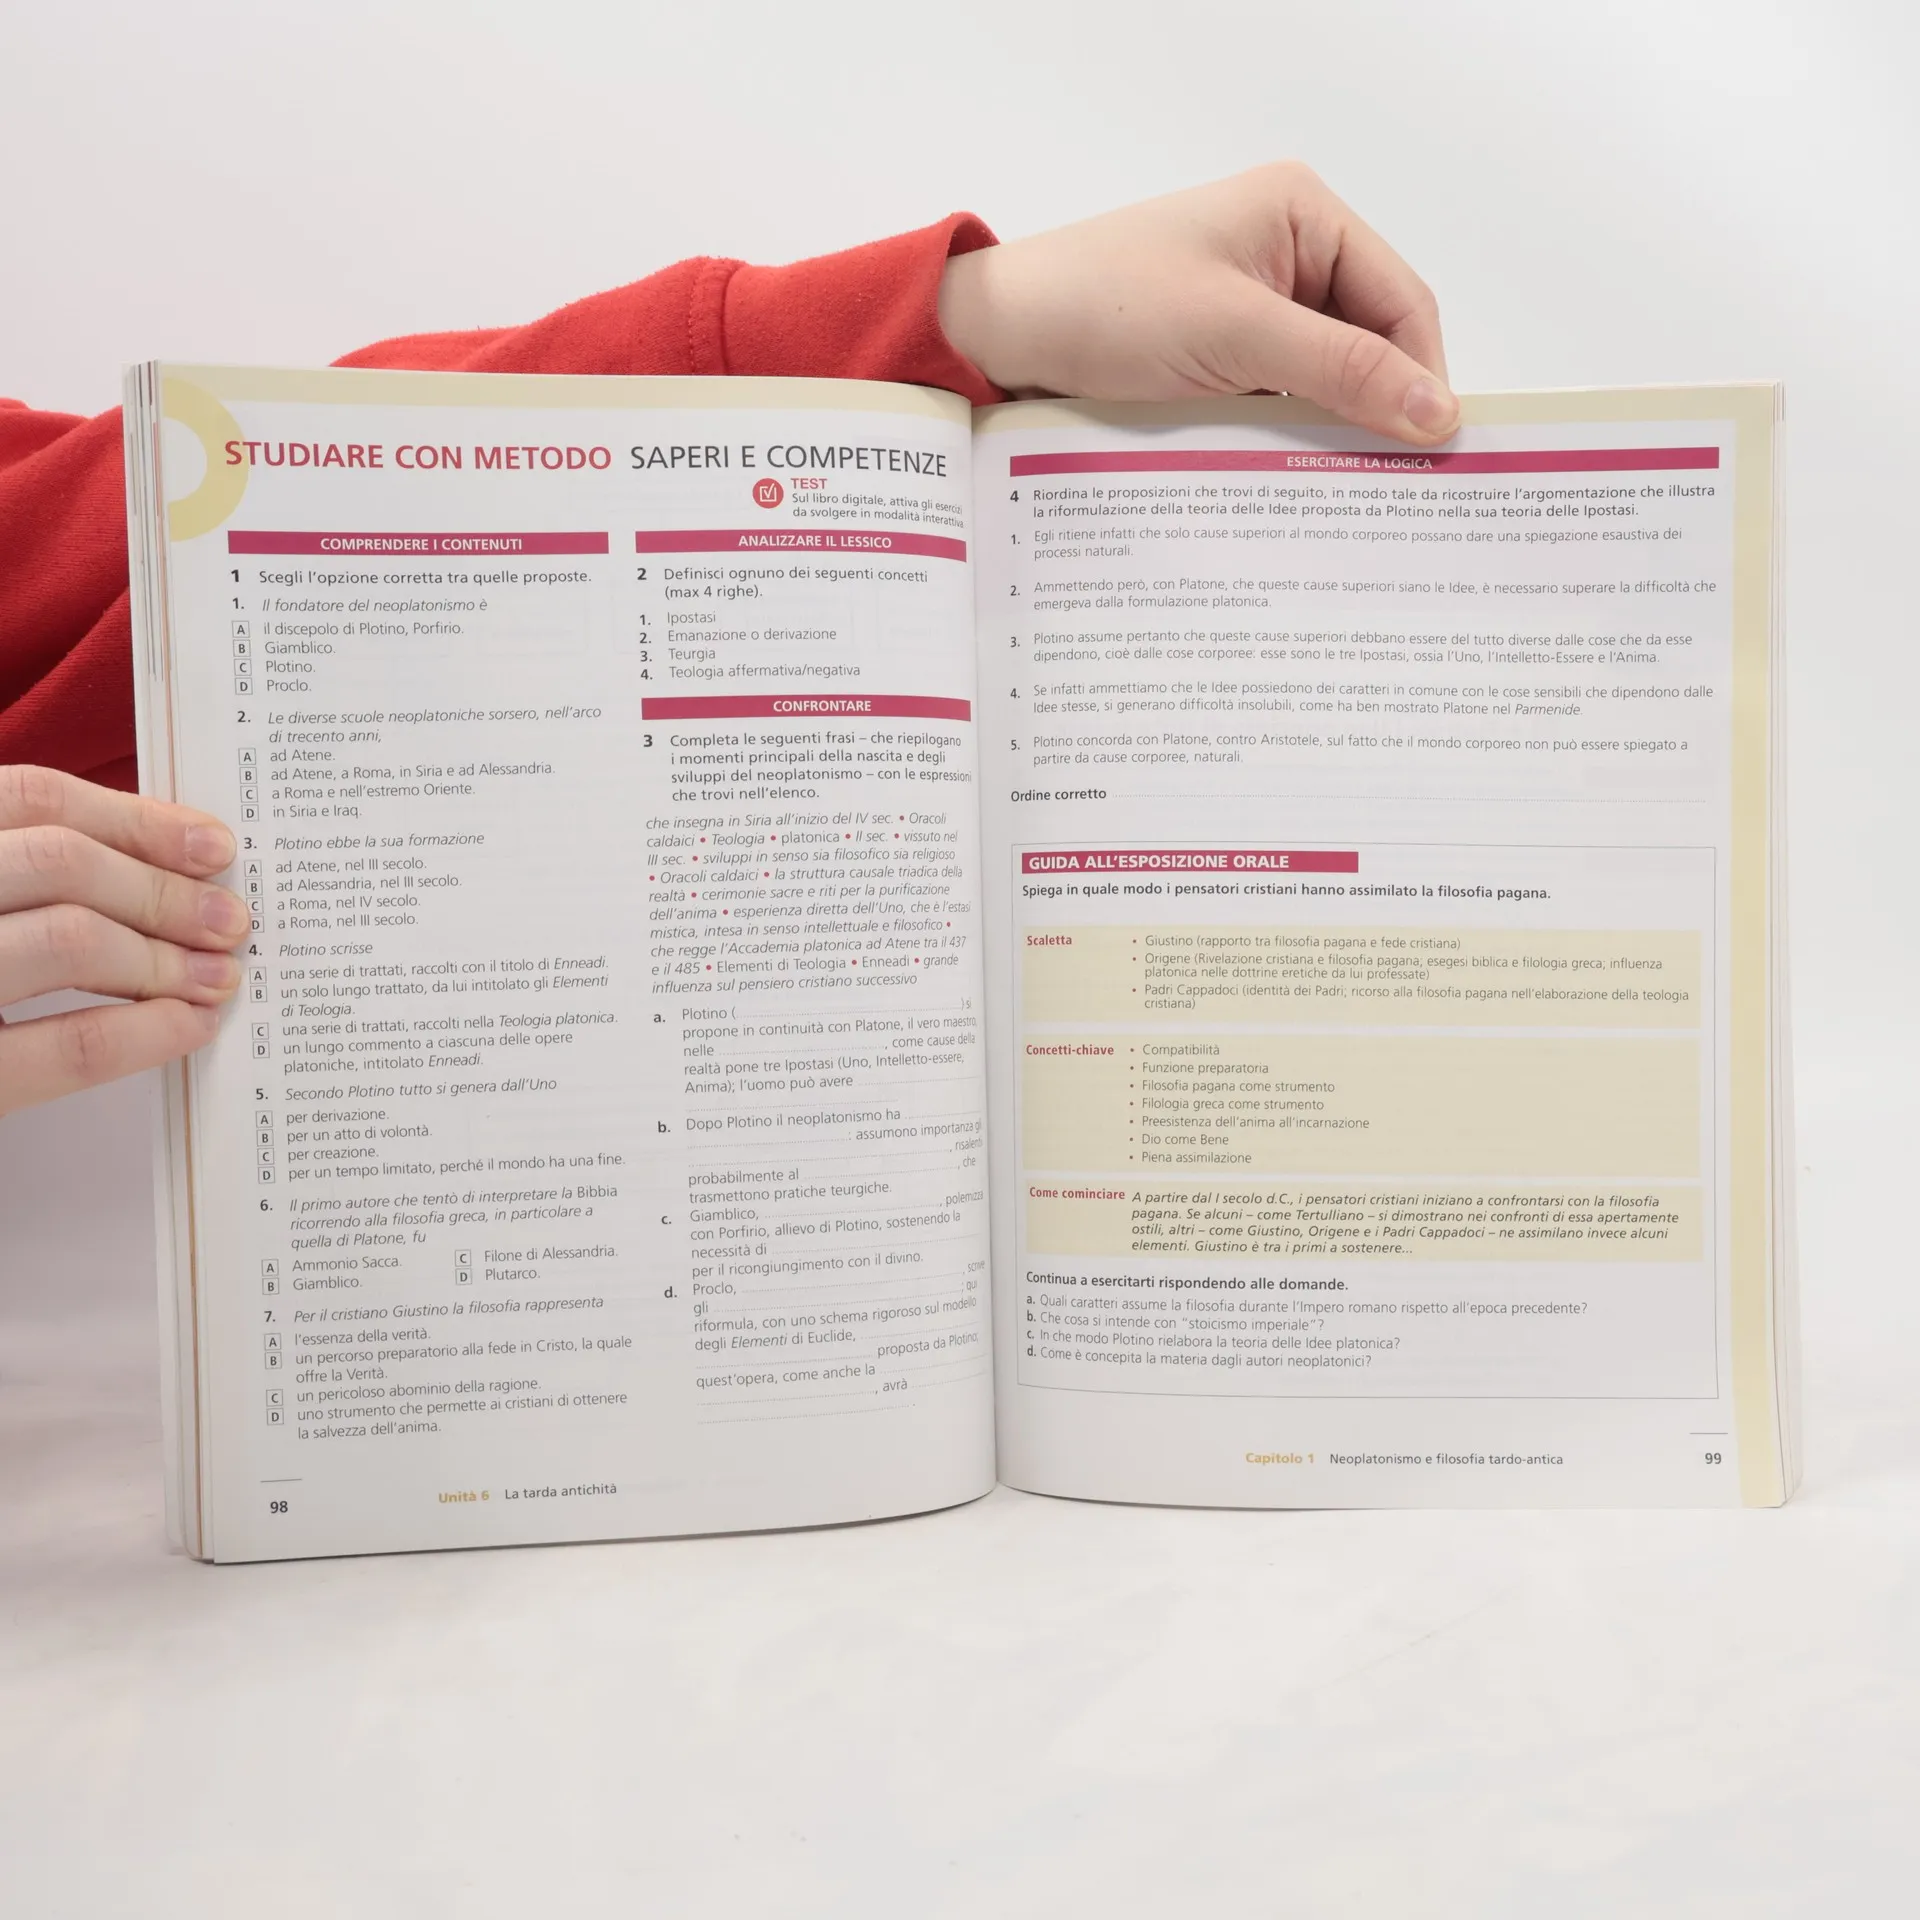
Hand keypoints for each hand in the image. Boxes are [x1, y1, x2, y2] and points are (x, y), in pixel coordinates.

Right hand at [0, 766, 245, 1116]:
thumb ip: (17, 875)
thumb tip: (157, 867)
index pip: (31, 797)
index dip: (135, 819)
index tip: (211, 846)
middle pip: (61, 863)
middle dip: (162, 892)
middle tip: (230, 922)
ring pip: (69, 939)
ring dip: (163, 957)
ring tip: (216, 977)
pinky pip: (63, 1047)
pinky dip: (142, 1033)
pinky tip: (188, 1027)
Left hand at [939, 161, 1456, 444]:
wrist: (1000, 336)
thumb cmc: (1105, 306)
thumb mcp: (1236, 336)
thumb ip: (1341, 370)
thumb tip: (1436, 411)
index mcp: (1302, 215)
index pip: (1401, 301)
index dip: (1423, 375)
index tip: (1435, 452)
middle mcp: (1286, 253)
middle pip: (1369, 344)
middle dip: (1378, 410)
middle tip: (1395, 489)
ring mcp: (1250, 307)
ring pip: (1324, 382)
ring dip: (1330, 433)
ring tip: (1345, 496)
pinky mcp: (1217, 357)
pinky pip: (1278, 402)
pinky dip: (1286, 441)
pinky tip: (1291, 484)